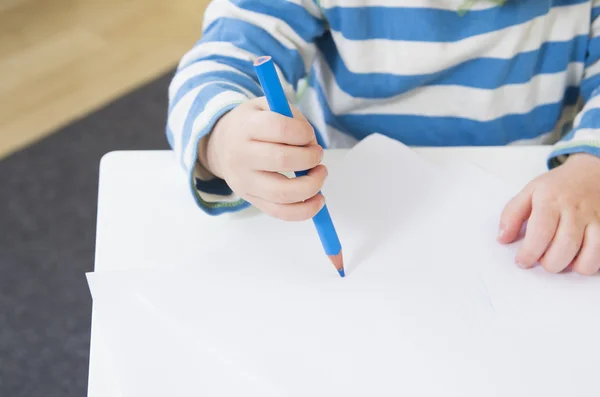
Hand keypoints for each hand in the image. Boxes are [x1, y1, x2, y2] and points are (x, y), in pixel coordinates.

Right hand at [197, 97, 325, 220]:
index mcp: (245, 126)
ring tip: (320, 174)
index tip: (310, 134)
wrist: (220, 145)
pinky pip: (280, 212)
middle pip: (282, 160)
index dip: (303, 132)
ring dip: (312, 185)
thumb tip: (311, 145)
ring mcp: (244, 181)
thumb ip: (292, 118)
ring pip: (283, 193)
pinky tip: (318, 200)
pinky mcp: (251, 199)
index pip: (278, 128)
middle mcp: (241, 155)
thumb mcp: (266, 107)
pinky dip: (305, 210)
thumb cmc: (252, 125)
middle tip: (317, 154)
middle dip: (310, 158)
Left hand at [498, 153, 599, 274]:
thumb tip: (502, 239)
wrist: (592, 172)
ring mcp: (596, 218)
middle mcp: (575, 209)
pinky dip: (590, 264)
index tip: (522, 261)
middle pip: (565, 246)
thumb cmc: (557, 187)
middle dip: (550, 263)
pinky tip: (579, 259)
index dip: (529, 253)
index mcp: (550, 199)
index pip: (540, 232)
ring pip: (589, 254)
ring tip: (561, 262)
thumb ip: (512, 214)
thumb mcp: (529, 192)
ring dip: (572, 266)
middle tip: (542, 261)